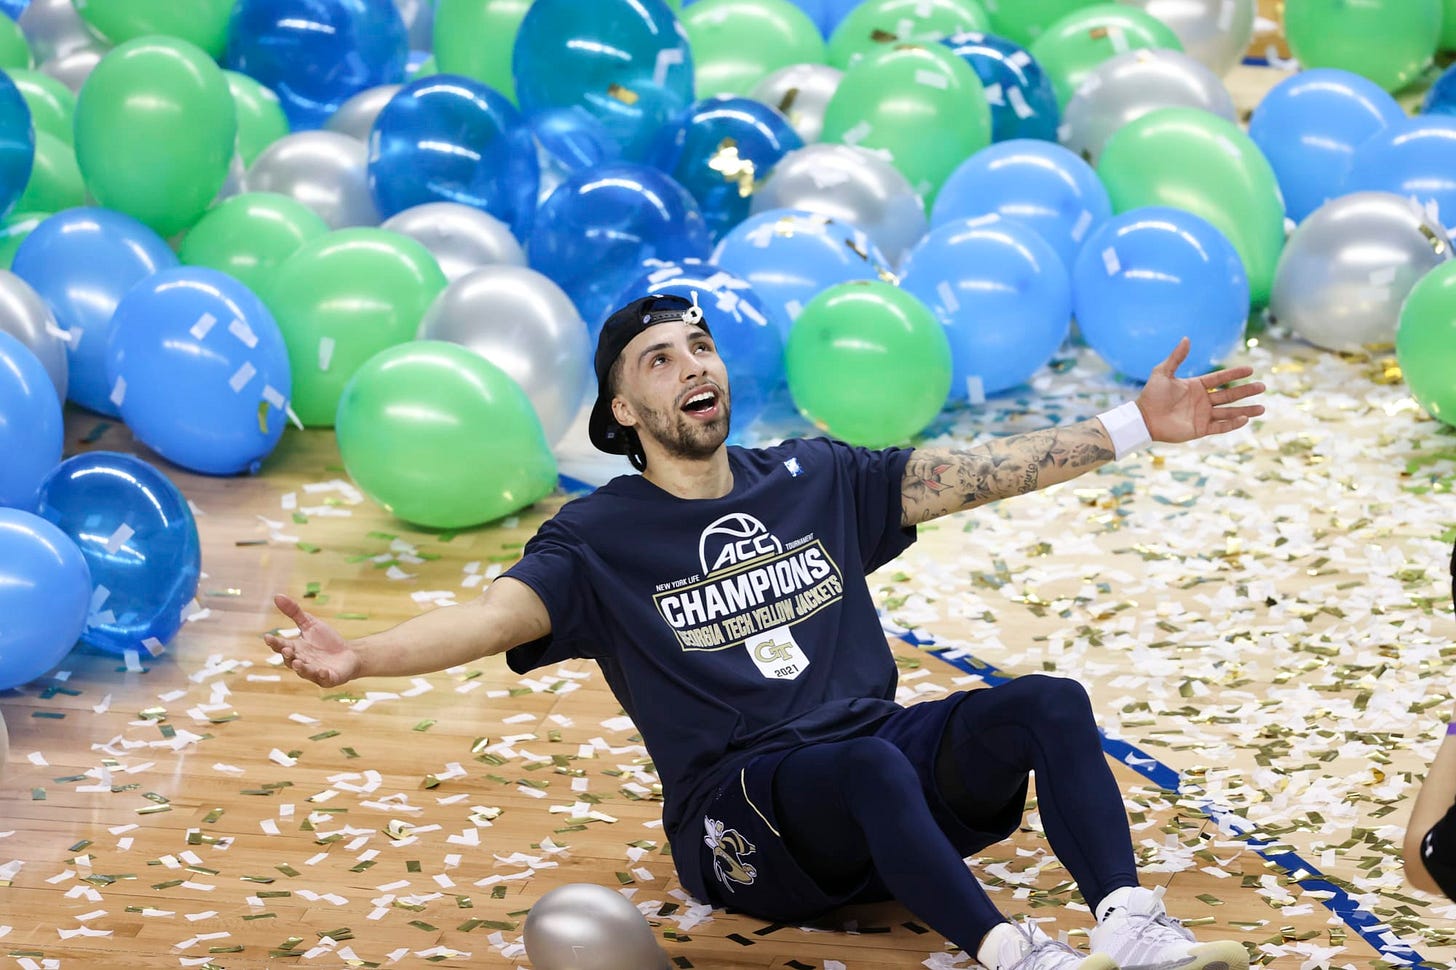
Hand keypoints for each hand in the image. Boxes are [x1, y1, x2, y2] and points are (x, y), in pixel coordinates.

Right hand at [263, 593, 361, 687]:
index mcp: (296, 649)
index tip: (267, 637)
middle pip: (290, 660)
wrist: (349, 654)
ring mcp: (314, 672)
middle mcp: (302, 662)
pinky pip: (324, 678)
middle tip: (286, 650)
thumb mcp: (310, 624)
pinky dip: (323, 675)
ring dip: (301, 668)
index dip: (274, 643)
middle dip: (287, 656)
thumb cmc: (327, 641)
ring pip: (304, 672)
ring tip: (298, 662)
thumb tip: (277, 596)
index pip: (281, 646)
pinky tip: (323, 671)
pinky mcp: (328, 678)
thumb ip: (294, 612)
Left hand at [1136, 337, 1264, 443]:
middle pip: (1229, 395)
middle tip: (1262, 386)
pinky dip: (1232, 424)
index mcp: (1196, 386)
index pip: (1220, 379)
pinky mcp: (1200, 429)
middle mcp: (1203, 400)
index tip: (1250, 369)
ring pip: (1229, 412)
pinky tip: (1244, 419)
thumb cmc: (1151, 395)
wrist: (1143, 418)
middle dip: (1246, 391)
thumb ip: (1176, 357)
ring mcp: (1202, 415)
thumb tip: (1187, 338)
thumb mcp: (1163, 372)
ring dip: (1246, 410)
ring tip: (1263, 408)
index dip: (1235, 374)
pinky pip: (1220, 426)